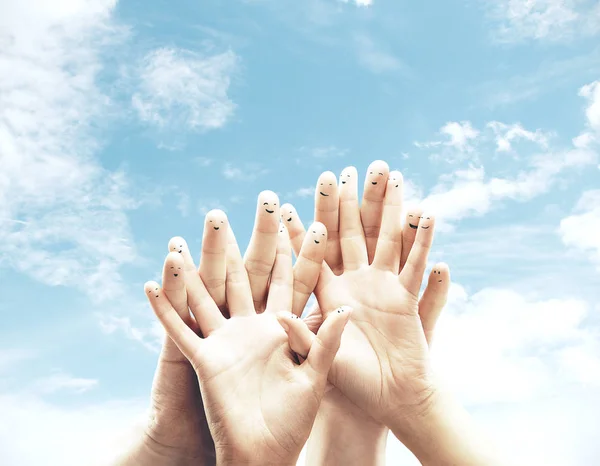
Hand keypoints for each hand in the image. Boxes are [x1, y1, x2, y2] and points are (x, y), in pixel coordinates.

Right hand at [146, 217, 350, 465]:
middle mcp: (251, 326)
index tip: (296, 217)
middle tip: (230, 213)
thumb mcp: (315, 379)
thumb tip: (346, 309)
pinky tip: (151, 284)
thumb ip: (326, 343)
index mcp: (281, 327)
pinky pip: (178, 330)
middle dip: (238, 245)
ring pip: (205, 296)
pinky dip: (164, 310)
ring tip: (181, 240)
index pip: (288, 280)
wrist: (263, 453)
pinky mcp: (202, 359)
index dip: (292, 250)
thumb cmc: (294, 420)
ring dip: (192, 270)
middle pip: (244, 277)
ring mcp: (224, 339)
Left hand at [284, 161, 449, 465]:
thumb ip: (303, 337)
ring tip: (390, 175)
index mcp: (328, 294)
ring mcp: (382, 285)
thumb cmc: (351, 384)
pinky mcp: (407, 296)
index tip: (285, 203)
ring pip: (385, 238)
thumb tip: (278, 313)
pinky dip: (423, 240)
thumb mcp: (321, 360)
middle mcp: (354, 282)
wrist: (391, 399)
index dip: (301, 230)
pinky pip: (416, 263)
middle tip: (344, 171)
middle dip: (348, 203)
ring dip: (388, 208)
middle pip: (350, 234)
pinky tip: (426, 213)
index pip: (312, 255)